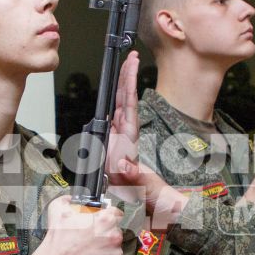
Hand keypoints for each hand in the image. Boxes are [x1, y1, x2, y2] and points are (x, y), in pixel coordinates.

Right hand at [27, 195, 124, 254]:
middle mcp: (115, 236)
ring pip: (115, 248)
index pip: (116, 213)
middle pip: (115, 231)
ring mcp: (115, 254)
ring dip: (105, 248)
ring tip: (90, 252)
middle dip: (105, 233)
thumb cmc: (58, 238)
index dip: (106, 216)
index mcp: (106, 219)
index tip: (99, 221)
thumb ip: (67, 199)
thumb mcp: (57, 209)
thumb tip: (71, 198)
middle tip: (91, 238)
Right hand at [104, 52, 141, 189]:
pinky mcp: (116, 141)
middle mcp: (126, 132)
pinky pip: (114, 116)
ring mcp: (121, 135)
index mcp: (129, 135)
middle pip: (126, 97)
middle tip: (130, 55)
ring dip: (121, 85)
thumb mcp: (133, 183)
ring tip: (123, 66)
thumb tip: (126, 167)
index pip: (129, 102)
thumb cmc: (139, 190)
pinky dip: (114, 102)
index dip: (128, 82)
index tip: (130, 64)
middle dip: (127, 76)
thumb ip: (130, 175)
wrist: (141, 199)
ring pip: (121, 104)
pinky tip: (114, 94)